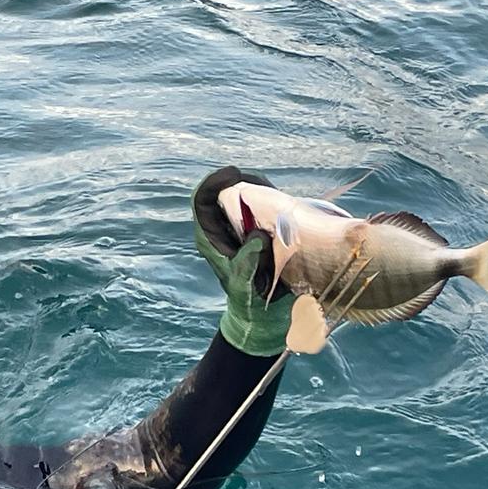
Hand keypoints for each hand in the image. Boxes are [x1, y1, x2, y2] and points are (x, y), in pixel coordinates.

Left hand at [192, 166, 292, 356]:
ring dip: (259, 190)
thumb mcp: (245, 282)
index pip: (203, 200)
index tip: (234, 173)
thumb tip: (258, 236)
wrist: (261, 315)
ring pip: (243, 198)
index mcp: (209, 237)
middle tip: (263, 184)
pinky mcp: (256, 231)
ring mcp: (238, 229)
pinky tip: (285, 206)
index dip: (214, 182)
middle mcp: (221, 229)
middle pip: (223, 193)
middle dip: (241, 181)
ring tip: (276, 193)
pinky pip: (261, 209)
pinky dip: (272, 202)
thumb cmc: (247, 301)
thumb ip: (248, 260)